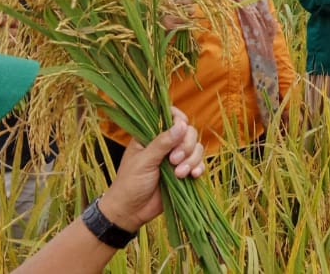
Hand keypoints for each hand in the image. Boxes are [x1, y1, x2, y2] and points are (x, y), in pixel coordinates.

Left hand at [98, 108, 203, 233]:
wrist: (130, 212)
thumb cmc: (130, 184)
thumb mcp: (144, 161)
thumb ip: (162, 143)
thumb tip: (181, 124)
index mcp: (151, 136)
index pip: (170, 117)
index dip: (179, 120)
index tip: (181, 128)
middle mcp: (166, 145)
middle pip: (189, 133)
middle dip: (186, 146)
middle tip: (173, 160)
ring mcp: (176, 159)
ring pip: (196, 148)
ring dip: (191, 160)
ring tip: (178, 174)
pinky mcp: (184, 172)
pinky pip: (199, 164)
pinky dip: (199, 168)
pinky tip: (193, 176)